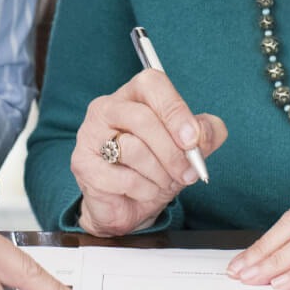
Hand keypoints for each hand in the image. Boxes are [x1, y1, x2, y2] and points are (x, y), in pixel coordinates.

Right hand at [70, 70, 226, 236]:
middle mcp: (106, 108)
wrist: (128, 205)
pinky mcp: (83, 163)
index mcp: (133, 95)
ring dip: (159, 174)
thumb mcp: (189, 149)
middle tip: (188, 173)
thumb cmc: (156, 168)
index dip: (175, 110)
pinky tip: (144, 191)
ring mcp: (90, 134)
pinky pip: (122, 177)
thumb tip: (204, 132)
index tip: (193, 140)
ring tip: (162, 182)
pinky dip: (143, 190)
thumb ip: (205, 133)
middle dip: (172, 152)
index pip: (152, 84)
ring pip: (133, 149)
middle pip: (143, 118)